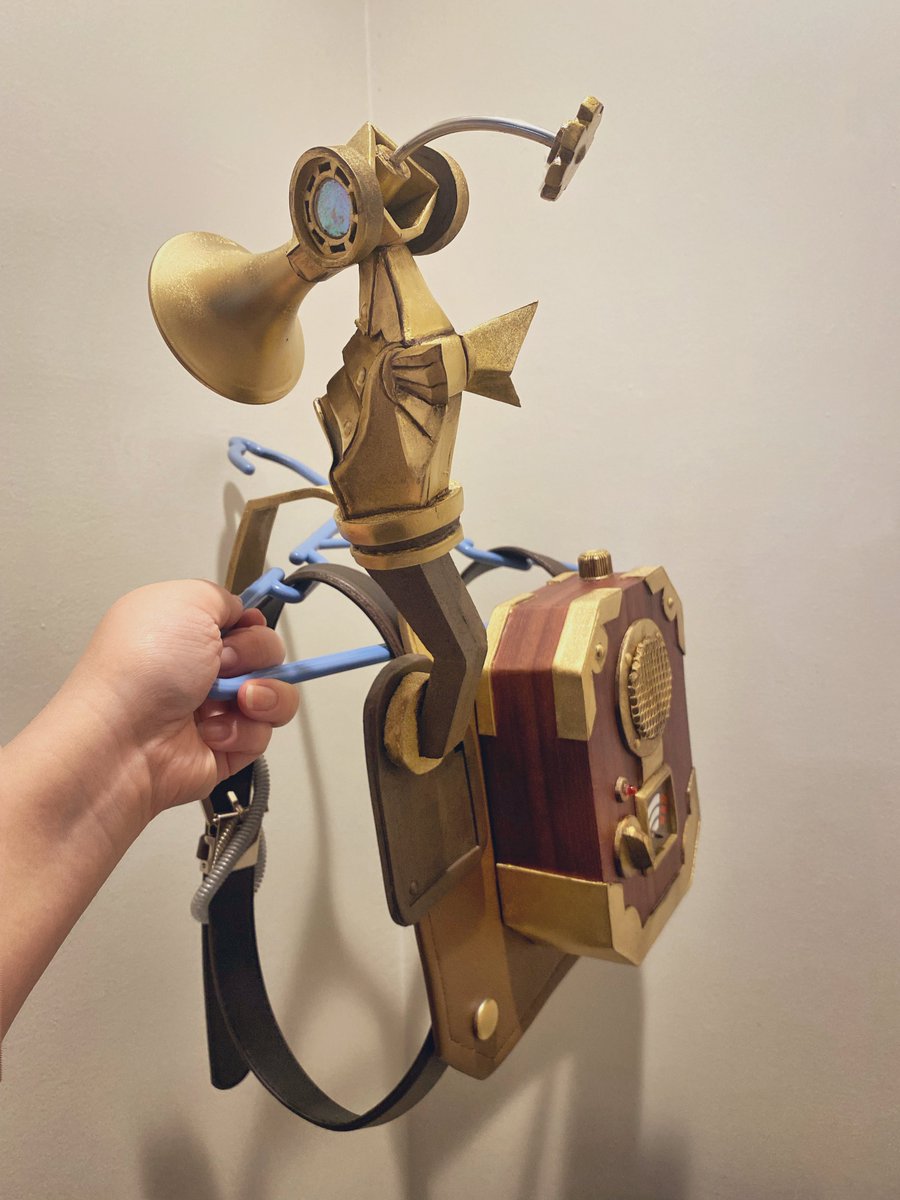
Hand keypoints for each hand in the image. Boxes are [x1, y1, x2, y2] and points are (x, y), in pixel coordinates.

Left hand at [66, 580, 297, 820]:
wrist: (123, 737)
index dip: (252, 623)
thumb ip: (224, 596)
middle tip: (223, 664)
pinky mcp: (226, 747)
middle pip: (266, 654)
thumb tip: (242, 612)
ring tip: (239, 700)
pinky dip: (242, 731)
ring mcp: (215, 710)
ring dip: (265, 693)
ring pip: (275, 695)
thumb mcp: (186, 600)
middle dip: (256, 655)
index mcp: (186, 631)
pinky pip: (262, 734)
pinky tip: (211, 732)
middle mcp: (200, 668)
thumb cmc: (144, 665)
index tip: (247, 625)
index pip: (242, 621)